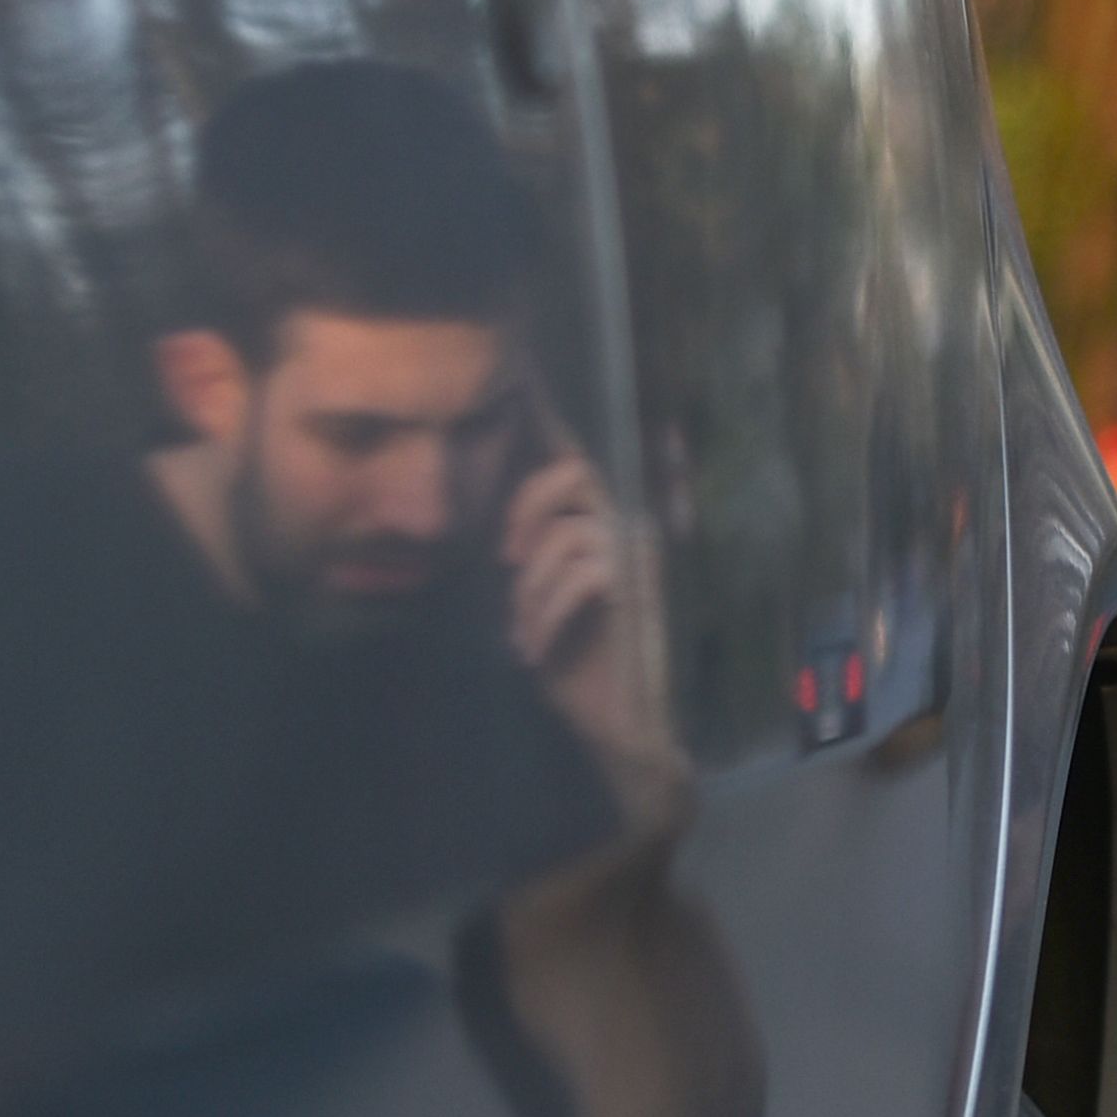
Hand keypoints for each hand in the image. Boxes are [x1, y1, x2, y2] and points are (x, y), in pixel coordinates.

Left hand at [502, 445, 683, 823]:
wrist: (615, 729)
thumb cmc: (573, 669)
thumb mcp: (532, 603)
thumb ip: (522, 560)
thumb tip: (479, 530)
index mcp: (600, 529)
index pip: (571, 461)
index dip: (547, 423)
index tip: (520, 387)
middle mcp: (626, 532)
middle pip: (573, 473)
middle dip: (525, 510)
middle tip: (503, 561)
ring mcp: (636, 560)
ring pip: (568, 535)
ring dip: (531, 591)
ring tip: (521, 636)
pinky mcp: (637, 591)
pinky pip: (581, 575)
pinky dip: (546, 615)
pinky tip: (535, 652)